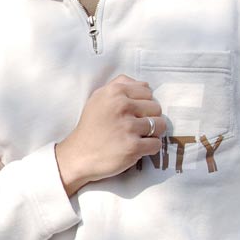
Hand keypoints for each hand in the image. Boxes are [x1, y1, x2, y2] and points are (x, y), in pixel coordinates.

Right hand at [55, 74, 164, 195]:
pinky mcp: (133, 147)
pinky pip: (156, 144)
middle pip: (156, 107)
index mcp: (114, 91)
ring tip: (139, 136)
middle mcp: (121, 106)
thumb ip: (119, 85)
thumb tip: (144, 84)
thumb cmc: (91, 126)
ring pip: (160, 125)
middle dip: (149, 117)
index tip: (133, 112)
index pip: (147, 91)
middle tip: (136, 126)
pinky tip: (138, 148)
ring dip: (153, 133)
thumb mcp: (98, 97)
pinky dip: (150, 148)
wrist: (79, 154)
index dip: (142, 103)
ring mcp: (128, 127)